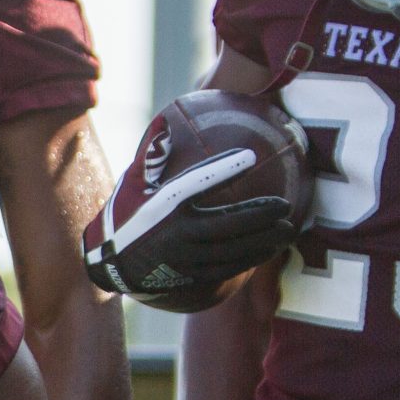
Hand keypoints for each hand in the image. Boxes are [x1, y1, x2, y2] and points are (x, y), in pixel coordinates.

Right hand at [85, 143, 299, 308]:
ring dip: (263, 241)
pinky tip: (269, 250)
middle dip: (259, 216)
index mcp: (164, 208)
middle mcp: (177, 236)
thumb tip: (164, 122)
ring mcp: (186, 260)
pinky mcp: (191, 277)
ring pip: (232, 251)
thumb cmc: (126, 217)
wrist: (110, 266)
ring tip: (288, 231)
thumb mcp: (131, 186)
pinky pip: (227, 269)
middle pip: (226, 225)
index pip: (197, 184)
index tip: (251, 156)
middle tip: (287, 206)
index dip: (224, 170)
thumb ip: (150, 157)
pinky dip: (250, 259)